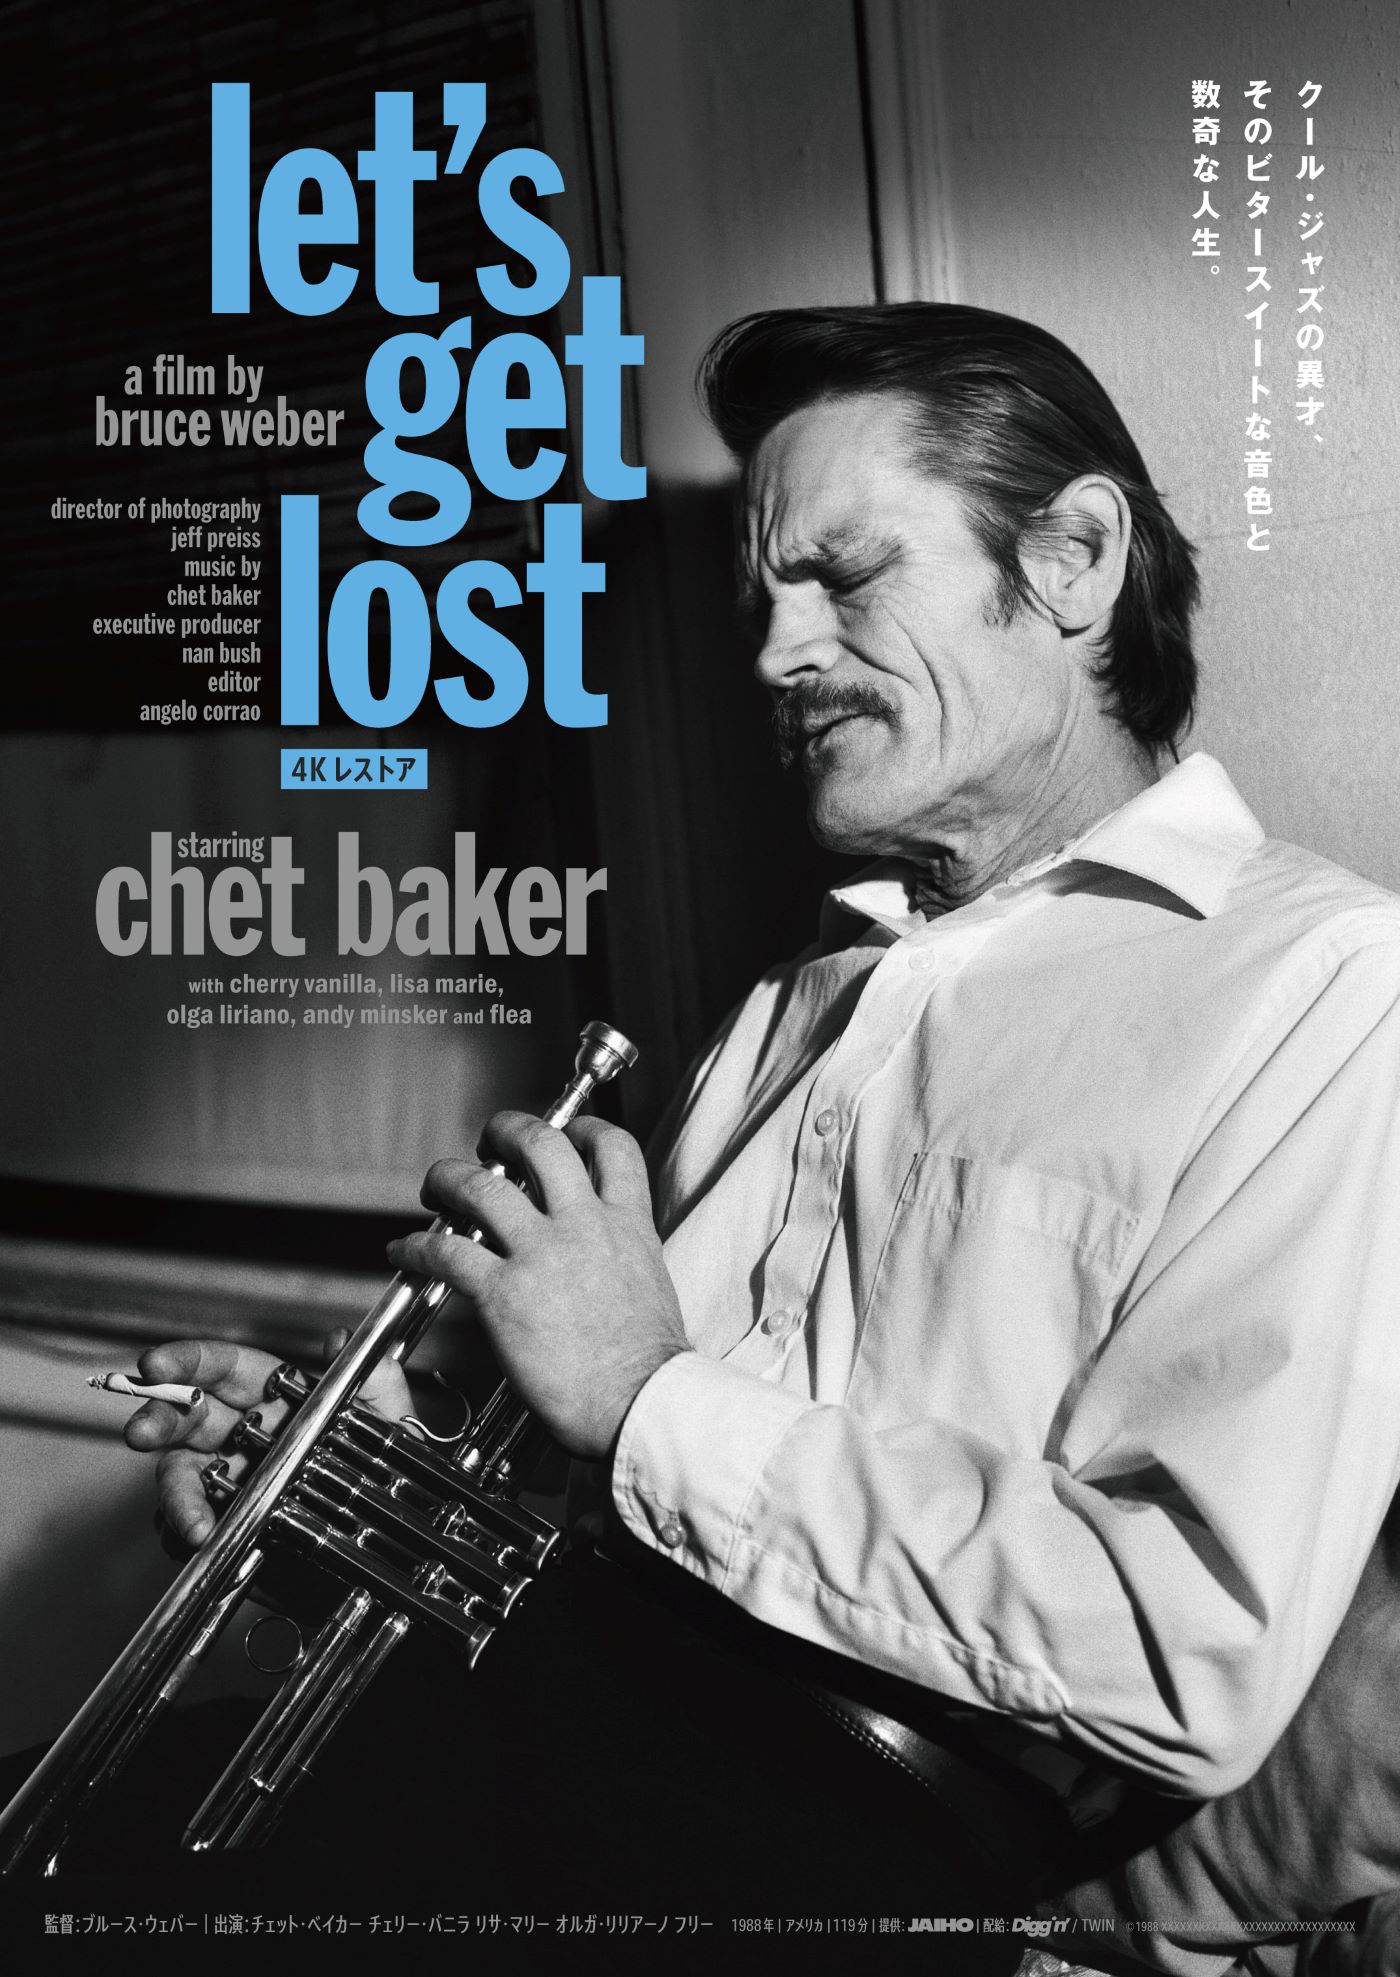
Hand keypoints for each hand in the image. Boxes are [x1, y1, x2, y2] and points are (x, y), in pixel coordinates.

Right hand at [124, 1334, 412, 1552]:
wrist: (386, 1546)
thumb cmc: (385, 1475)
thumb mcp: (390, 1425)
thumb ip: (375, 1381)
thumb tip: (342, 1339)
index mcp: (277, 1398)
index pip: (225, 1368)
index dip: (190, 1361)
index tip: (157, 1363)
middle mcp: (244, 1435)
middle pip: (186, 1418)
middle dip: (157, 1419)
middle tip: (140, 1432)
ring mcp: (229, 1481)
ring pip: (180, 1477)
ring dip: (175, 1497)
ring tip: (193, 1524)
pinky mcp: (225, 1525)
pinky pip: (188, 1527)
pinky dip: (185, 1536)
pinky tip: (201, 1544)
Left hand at [387, 1112, 688, 1461]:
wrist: (640, 1403)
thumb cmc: (648, 1365)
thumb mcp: (651, 1284)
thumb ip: (624, 1256)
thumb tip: (607, 1260)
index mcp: (628, 1225)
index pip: (613, 1147)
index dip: (585, 1129)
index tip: (567, 1132)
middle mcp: (583, 1226)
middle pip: (541, 1144)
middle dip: (507, 1130)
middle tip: (489, 1141)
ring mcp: (541, 1254)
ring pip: (481, 1187)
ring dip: (449, 1178)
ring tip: (436, 1186)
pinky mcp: (504, 1292)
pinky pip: (446, 1251)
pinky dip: (417, 1247)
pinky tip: (405, 1252)